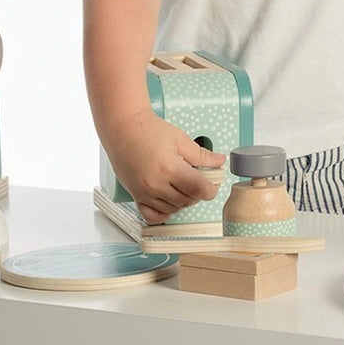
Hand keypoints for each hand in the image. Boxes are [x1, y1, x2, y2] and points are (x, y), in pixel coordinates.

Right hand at [102, 109, 225, 224]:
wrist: (123, 128)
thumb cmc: (149, 130)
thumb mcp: (180, 139)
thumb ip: (202, 155)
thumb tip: (220, 162)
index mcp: (170, 168)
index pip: (199, 189)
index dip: (211, 188)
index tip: (212, 182)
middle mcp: (156, 184)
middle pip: (188, 200)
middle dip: (197, 192)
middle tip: (197, 178)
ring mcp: (144, 192)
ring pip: (173, 208)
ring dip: (183, 200)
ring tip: (181, 183)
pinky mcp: (135, 195)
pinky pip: (152, 216)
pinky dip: (164, 213)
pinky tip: (169, 201)